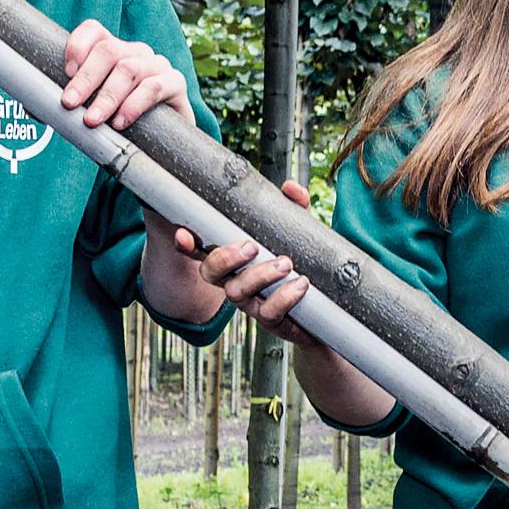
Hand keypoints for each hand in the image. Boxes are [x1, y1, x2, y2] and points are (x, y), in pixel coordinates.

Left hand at [59, 20, 188, 129]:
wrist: (161, 141)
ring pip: (129, 68)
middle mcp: (135, 52)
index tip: (64, 72)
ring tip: (92, 120)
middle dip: (85, 78)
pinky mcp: (175, 83)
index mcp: (113, 51)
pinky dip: (133, 105)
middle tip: (69, 103)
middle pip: (109, 50)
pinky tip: (120, 122)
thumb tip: (35, 107)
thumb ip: (68, 103)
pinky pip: (154, 87)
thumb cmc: (119, 120)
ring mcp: (157, 65)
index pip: (94, 31)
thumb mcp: (92, 107)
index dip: (77, 45)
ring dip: (107, 96)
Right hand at [174, 179, 324, 346]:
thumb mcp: (298, 233)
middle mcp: (236, 281)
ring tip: (286, 263)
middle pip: (211, 273)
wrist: (325, 309)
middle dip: (225, 258)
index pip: (202, 252)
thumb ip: (293, 209)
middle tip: (250, 246)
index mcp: (235, 260)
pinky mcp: (272, 320)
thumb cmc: (303, 265)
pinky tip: (300, 283)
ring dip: (259, 276)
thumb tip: (290, 188)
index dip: (187, 245)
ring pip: (237, 293)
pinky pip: (269, 313)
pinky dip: (284, 297)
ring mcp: (251, 303)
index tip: (182, 234)